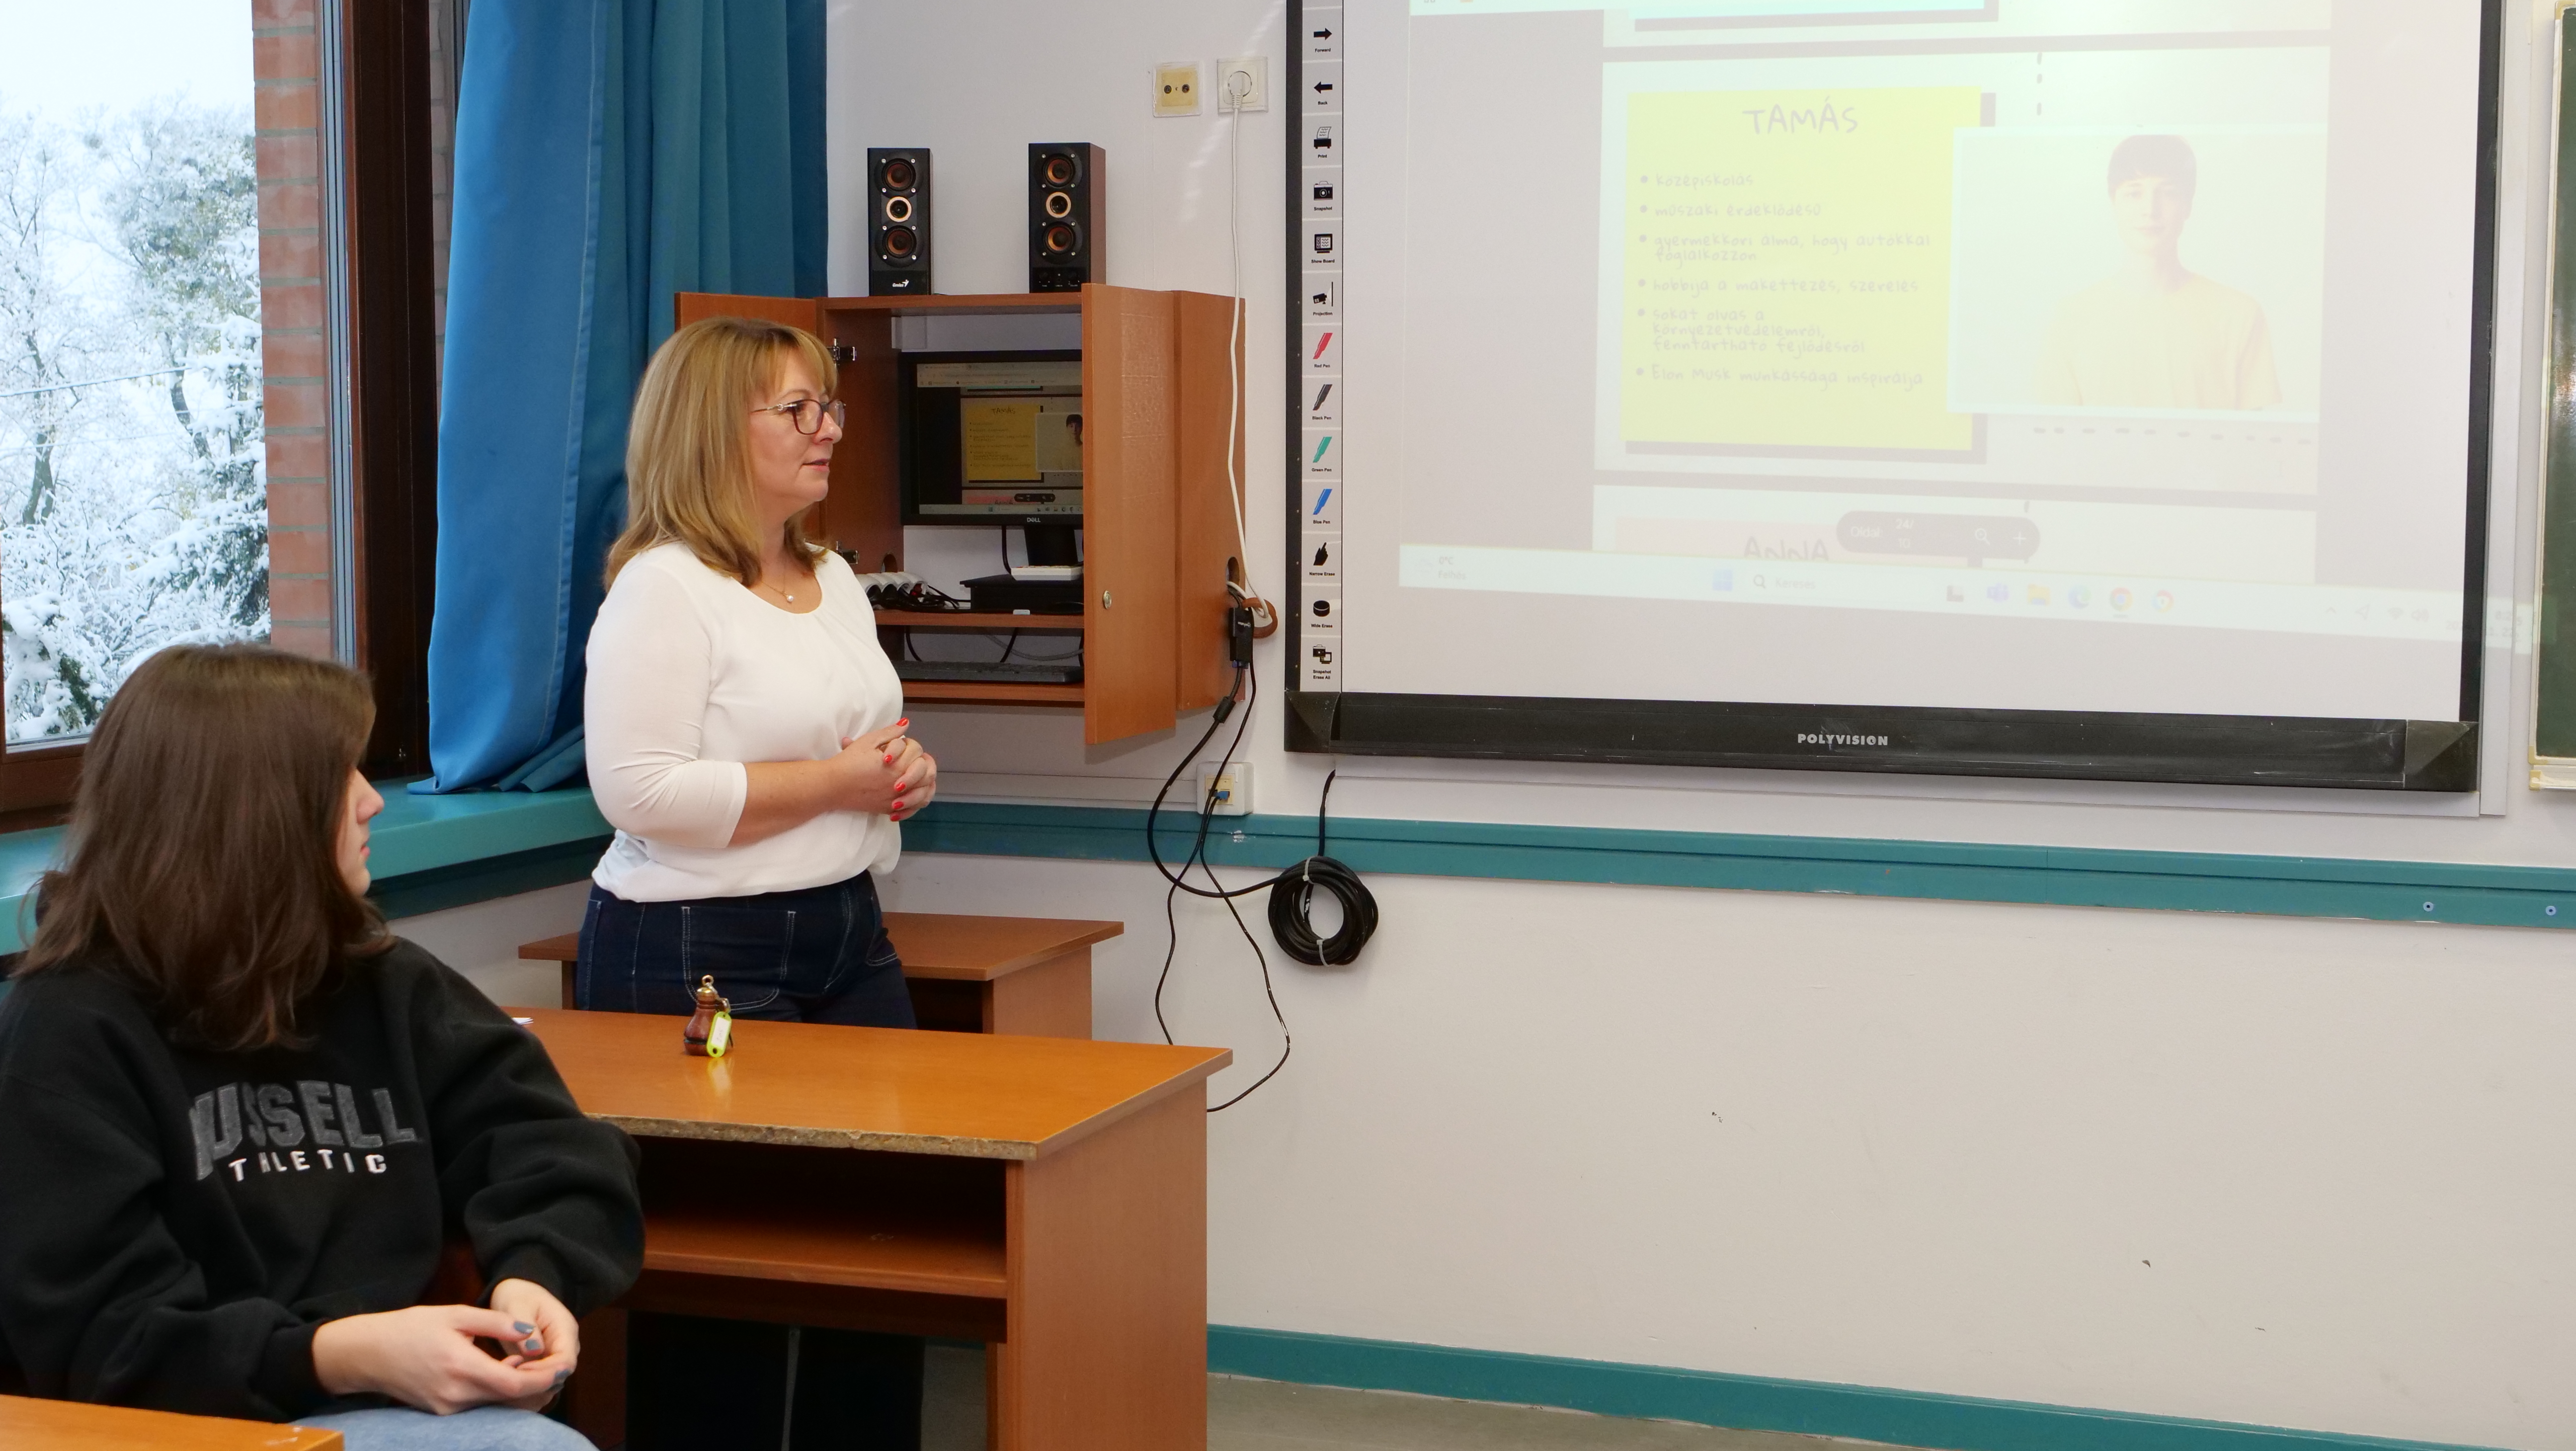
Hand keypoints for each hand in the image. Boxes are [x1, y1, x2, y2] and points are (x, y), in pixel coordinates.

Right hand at [311, 1301, 565, 1414]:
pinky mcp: (442, 1412)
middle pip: (510, 1401)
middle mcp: (455, 1396)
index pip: (514, 1386)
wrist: (368, 1353)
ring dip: (520, 1391)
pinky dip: (499, 1394)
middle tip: (555, 1365)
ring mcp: (447, 1408)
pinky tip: (507, 1374)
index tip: (562, 1366)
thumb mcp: (455, 1314)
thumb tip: (531, 1334)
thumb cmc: (410, 1327)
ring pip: (497, 1407)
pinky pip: (481, 1408)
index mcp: (460, 1367)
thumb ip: (496, 1324)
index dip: (543, 1378)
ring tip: (534, 1366)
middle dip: (538, 1386)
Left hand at [486, 1278, 579, 1410]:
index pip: (566, 1361)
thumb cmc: (518, 1297)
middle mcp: (565, 1347)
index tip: (519, 1371)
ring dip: (528, 1388)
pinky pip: (538, 1383)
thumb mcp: (518, 1305)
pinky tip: (503, 1387)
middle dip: (535, 1383)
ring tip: (502, 1385)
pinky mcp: (543, 1365)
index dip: (546, 1371)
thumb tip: (534, 1351)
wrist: (519, 1296)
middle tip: (506, 1382)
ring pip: (549, 1383)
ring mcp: (555, 1357)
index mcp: (565, 1329)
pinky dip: (523, 1388)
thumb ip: (526, 1326)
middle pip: (559, 1376)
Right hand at [836, 720, 933, 818]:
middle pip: (927, 773)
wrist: (833, 785)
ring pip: (924, 792)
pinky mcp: (888, 809)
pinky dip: (916, 800)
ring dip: (924, 782)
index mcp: (897, 766)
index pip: (917, 753)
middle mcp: (901, 784)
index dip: (911, 746)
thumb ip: (890, 732)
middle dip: (923, 764)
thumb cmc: (849, 762)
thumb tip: (906, 723)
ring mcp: (896, 799)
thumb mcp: (868, 741)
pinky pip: (912, 808)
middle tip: (913, 759)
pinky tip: (911, 793)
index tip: (903, 746)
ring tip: (916, 775)